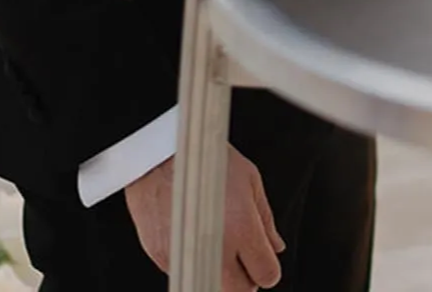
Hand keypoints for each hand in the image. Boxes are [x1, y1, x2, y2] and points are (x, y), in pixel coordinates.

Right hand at [122, 145, 285, 290]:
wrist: (156, 153)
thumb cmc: (204, 159)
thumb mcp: (248, 178)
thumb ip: (264, 218)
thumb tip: (276, 246)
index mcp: (241, 228)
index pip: (266, 274)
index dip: (267, 269)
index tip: (262, 259)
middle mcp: (214, 246)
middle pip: (239, 291)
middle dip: (245, 279)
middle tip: (241, 258)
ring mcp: (186, 254)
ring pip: (210, 285)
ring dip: (218, 274)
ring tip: (215, 243)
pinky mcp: (162, 256)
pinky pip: (185, 272)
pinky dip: (192, 262)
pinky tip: (192, 235)